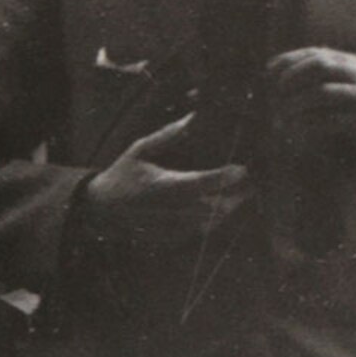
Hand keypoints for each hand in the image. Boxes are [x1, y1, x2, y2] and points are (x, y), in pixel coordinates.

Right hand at [76, 110, 249, 257]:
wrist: (101, 211)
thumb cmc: (122, 175)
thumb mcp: (140, 149)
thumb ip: (169, 135)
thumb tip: (195, 117)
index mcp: (162, 186)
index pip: (201, 182)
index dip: (225, 177)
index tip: (244, 168)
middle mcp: (170, 210)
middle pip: (214, 206)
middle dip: (237, 195)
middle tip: (254, 182)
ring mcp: (172, 228)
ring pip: (212, 222)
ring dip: (230, 208)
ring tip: (245, 193)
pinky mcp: (172, 239)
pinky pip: (202, 231)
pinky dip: (216, 220)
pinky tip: (225, 207)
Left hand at [266, 46, 355, 162]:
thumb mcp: (346, 82)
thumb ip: (321, 76)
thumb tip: (279, 76)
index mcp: (348, 62)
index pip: (314, 53)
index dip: (288, 61)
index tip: (268, 73)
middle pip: (318, 65)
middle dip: (292, 78)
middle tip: (276, 95)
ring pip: (322, 92)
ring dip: (296, 105)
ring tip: (281, 117)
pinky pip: (330, 119)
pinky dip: (309, 125)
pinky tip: (297, 131)